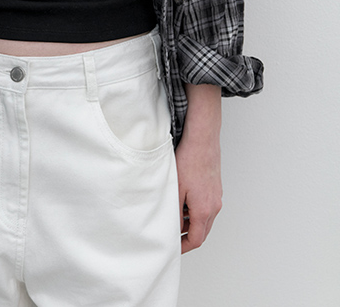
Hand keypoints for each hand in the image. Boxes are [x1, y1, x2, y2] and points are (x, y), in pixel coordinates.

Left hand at [176, 83, 221, 253]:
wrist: (203, 139)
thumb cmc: (190, 160)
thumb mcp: (176, 188)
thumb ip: (173, 210)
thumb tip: (170, 226)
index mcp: (204, 210)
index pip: (196, 239)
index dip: (183, 247)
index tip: (172, 248)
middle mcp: (214, 206)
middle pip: (202, 232)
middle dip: (187, 237)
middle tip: (172, 237)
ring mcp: (216, 197)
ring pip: (205, 220)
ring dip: (191, 223)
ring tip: (174, 216)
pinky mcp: (215, 188)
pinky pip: (207, 207)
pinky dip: (195, 211)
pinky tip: (183, 200)